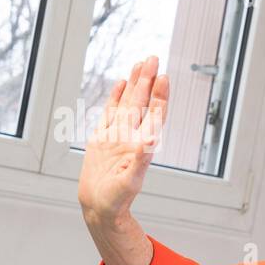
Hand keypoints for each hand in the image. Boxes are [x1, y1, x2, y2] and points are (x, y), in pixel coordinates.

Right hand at [78, 56, 169, 222]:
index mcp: (142, 145)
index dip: (159, 96)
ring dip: (135, 84)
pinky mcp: (102, 138)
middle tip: (153, 58)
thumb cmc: (116, 200)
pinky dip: (115, 96)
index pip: (154, 115)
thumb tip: (151, 141)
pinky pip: (110, 112)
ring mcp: (117, 135)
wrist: (100, 206)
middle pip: (141, 103)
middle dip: (148, 81)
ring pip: (127, 103)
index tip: (164, 77)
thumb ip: (141, 160)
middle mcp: (131, 136)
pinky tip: (121, 83)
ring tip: (141, 64)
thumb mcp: (130, 182)